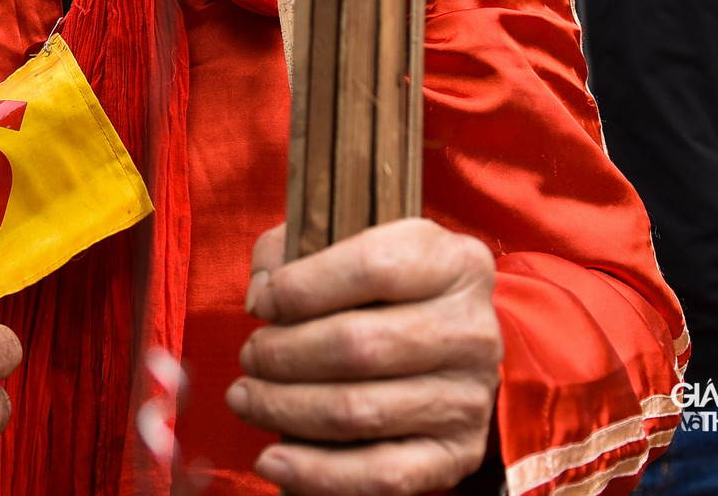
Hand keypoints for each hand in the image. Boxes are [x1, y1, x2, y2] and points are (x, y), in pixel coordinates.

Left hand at [228, 219, 502, 495]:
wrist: (444, 345)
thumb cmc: (377, 290)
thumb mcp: (345, 244)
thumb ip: (292, 250)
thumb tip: (261, 299)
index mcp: (452, 263)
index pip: (372, 266)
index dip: (302, 287)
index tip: (263, 305)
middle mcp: (470, 330)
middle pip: (358, 346)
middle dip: (282, 355)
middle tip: (250, 357)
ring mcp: (468, 398)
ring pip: (358, 411)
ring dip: (283, 409)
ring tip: (247, 398)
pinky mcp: (456, 454)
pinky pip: (381, 475)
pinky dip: (316, 473)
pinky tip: (272, 461)